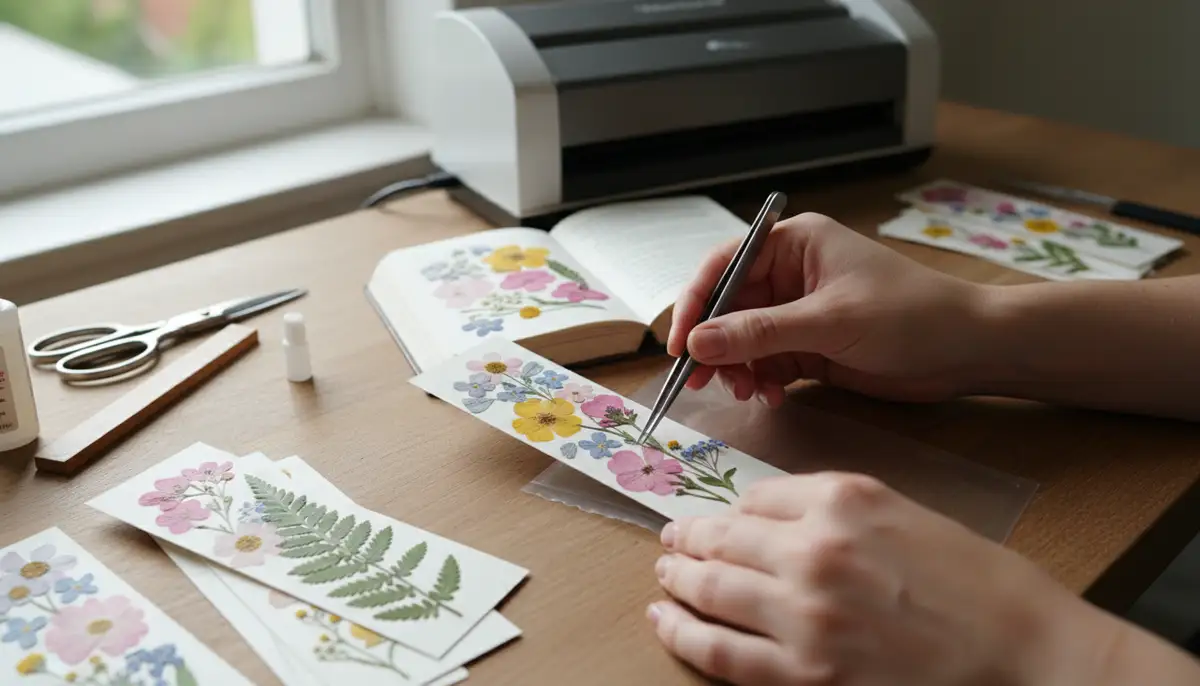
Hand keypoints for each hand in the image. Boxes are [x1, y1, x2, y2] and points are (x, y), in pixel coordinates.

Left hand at [647, 473, 1123, 685]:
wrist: (1023, 651)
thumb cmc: (974, 582)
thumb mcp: (900, 512)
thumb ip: (828, 505)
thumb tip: (761, 515)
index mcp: (841, 500)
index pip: (754, 496)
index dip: (729, 509)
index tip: (714, 516)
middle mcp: (814, 551)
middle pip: (722, 539)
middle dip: (688, 539)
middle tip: (671, 540)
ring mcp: (805, 618)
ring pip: (710, 591)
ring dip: (678, 581)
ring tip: (665, 575)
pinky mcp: (807, 676)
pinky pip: (722, 653)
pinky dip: (683, 635)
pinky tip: (664, 622)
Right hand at [667, 213, 988, 404]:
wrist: (968, 350)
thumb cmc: (909, 315)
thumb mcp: (829, 321)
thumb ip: (760, 332)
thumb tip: (697, 342)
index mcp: (794, 244)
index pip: (726, 266)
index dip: (696, 302)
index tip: (680, 344)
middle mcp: (791, 274)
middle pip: (728, 307)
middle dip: (714, 344)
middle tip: (698, 382)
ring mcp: (800, 312)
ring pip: (744, 339)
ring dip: (738, 368)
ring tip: (748, 392)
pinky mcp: (812, 346)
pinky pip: (768, 362)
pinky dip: (763, 380)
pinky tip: (772, 396)